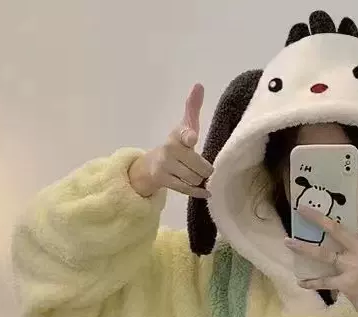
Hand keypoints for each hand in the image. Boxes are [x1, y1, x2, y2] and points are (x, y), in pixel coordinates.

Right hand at [128, 84, 212, 198]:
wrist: (151, 165)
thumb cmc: (176, 145)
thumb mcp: (184, 126)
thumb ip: (192, 108)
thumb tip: (199, 85)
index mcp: (177, 136)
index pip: (183, 134)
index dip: (188, 136)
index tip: (191, 137)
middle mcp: (170, 150)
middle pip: (199, 166)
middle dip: (204, 169)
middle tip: (202, 167)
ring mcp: (166, 167)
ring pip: (194, 179)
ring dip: (199, 180)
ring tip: (197, 176)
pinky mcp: (165, 181)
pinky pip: (186, 189)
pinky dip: (198, 192)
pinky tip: (206, 192)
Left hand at [285, 174, 357, 316]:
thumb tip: (339, 230)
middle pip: (337, 230)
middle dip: (317, 218)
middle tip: (301, 208)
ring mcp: (354, 266)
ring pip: (324, 254)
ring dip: (304, 248)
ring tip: (288, 242)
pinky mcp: (347, 283)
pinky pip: (324, 281)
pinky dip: (311, 282)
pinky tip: (300, 282)